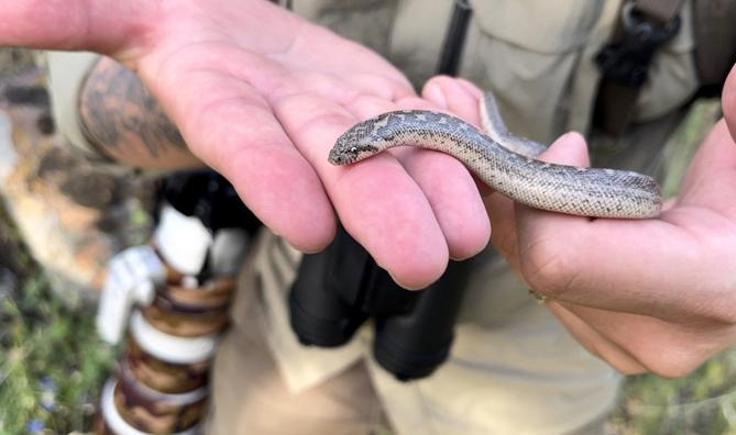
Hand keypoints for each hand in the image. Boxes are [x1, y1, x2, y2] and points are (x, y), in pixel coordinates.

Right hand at [1, 0, 489, 287]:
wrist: (231, 25)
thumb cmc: (179, 24)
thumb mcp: (123, 9)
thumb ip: (72, 12)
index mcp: (224, 102)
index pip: (246, 147)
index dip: (274, 181)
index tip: (308, 224)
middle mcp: (291, 121)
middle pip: (338, 169)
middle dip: (379, 213)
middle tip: (421, 263)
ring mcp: (345, 112)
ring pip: (396, 151)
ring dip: (437, 187)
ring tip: (472, 225)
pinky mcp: (385, 96)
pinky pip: (429, 117)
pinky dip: (463, 137)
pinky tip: (497, 159)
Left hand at [425, 42, 735, 376]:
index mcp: (706, 290)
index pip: (560, 260)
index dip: (545, 191)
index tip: (571, 146)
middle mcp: (660, 339)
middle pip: (539, 267)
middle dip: (532, 200)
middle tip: (559, 155)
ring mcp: (628, 347)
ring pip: (529, 275)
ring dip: (530, 216)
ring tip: (576, 180)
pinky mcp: (604, 339)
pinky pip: (537, 284)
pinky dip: (537, 238)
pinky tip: (576, 212)